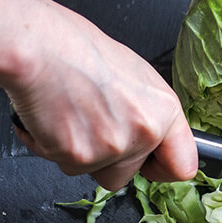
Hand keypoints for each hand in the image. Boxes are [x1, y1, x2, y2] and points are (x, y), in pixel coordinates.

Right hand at [7, 4, 197, 190]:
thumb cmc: (78, 49)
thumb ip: (145, 110)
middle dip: (107, 159)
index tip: (151, 165)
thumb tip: (145, 131)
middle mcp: (143, 133)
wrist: (39, 47)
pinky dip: (52, 146)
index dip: (161, 168)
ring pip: (94, 172)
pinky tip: (51, 117)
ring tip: (70, 114)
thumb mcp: (132, 73)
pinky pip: (64, 164)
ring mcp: (111, 148)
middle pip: (128, 175)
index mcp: (163, 110)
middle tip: (91, 124)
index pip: (183, 166)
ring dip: (80, 154)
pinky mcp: (78, 157)